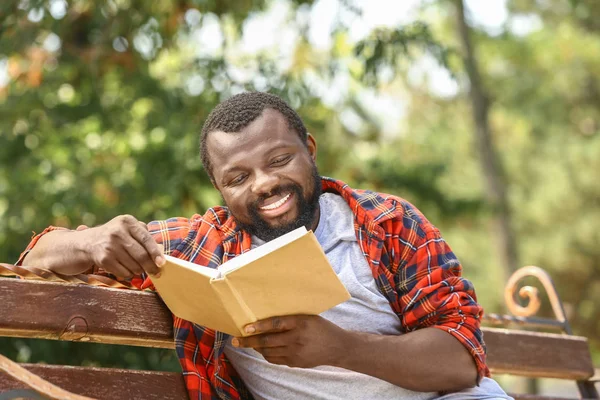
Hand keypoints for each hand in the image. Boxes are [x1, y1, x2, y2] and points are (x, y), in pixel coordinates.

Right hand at [79, 215, 164, 278]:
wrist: (88, 242)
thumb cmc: (116, 236)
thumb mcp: (128, 228)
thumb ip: (144, 235)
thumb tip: (160, 250)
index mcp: (127, 221)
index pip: (146, 238)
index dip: (155, 252)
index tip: (162, 263)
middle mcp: (117, 232)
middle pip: (141, 255)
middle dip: (151, 266)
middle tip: (157, 273)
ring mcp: (109, 246)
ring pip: (134, 266)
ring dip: (140, 271)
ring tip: (140, 269)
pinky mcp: (103, 259)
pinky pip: (124, 272)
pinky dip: (129, 274)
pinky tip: (127, 269)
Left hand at [231, 315, 350, 368]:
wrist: (338, 347)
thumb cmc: (321, 327)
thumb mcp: (308, 317)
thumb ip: (290, 318)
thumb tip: (267, 318)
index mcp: (300, 323)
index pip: (276, 324)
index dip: (259, 326)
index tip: (246, 327)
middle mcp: (297, 339)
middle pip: (268, 341)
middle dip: (249, 341)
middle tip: (236, 340)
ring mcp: (295, 353)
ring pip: (269, 352)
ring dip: (256, 348)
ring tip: (246, 343)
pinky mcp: (295, 362)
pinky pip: (275, 359)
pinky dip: (266, 355)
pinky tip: (262, 350)